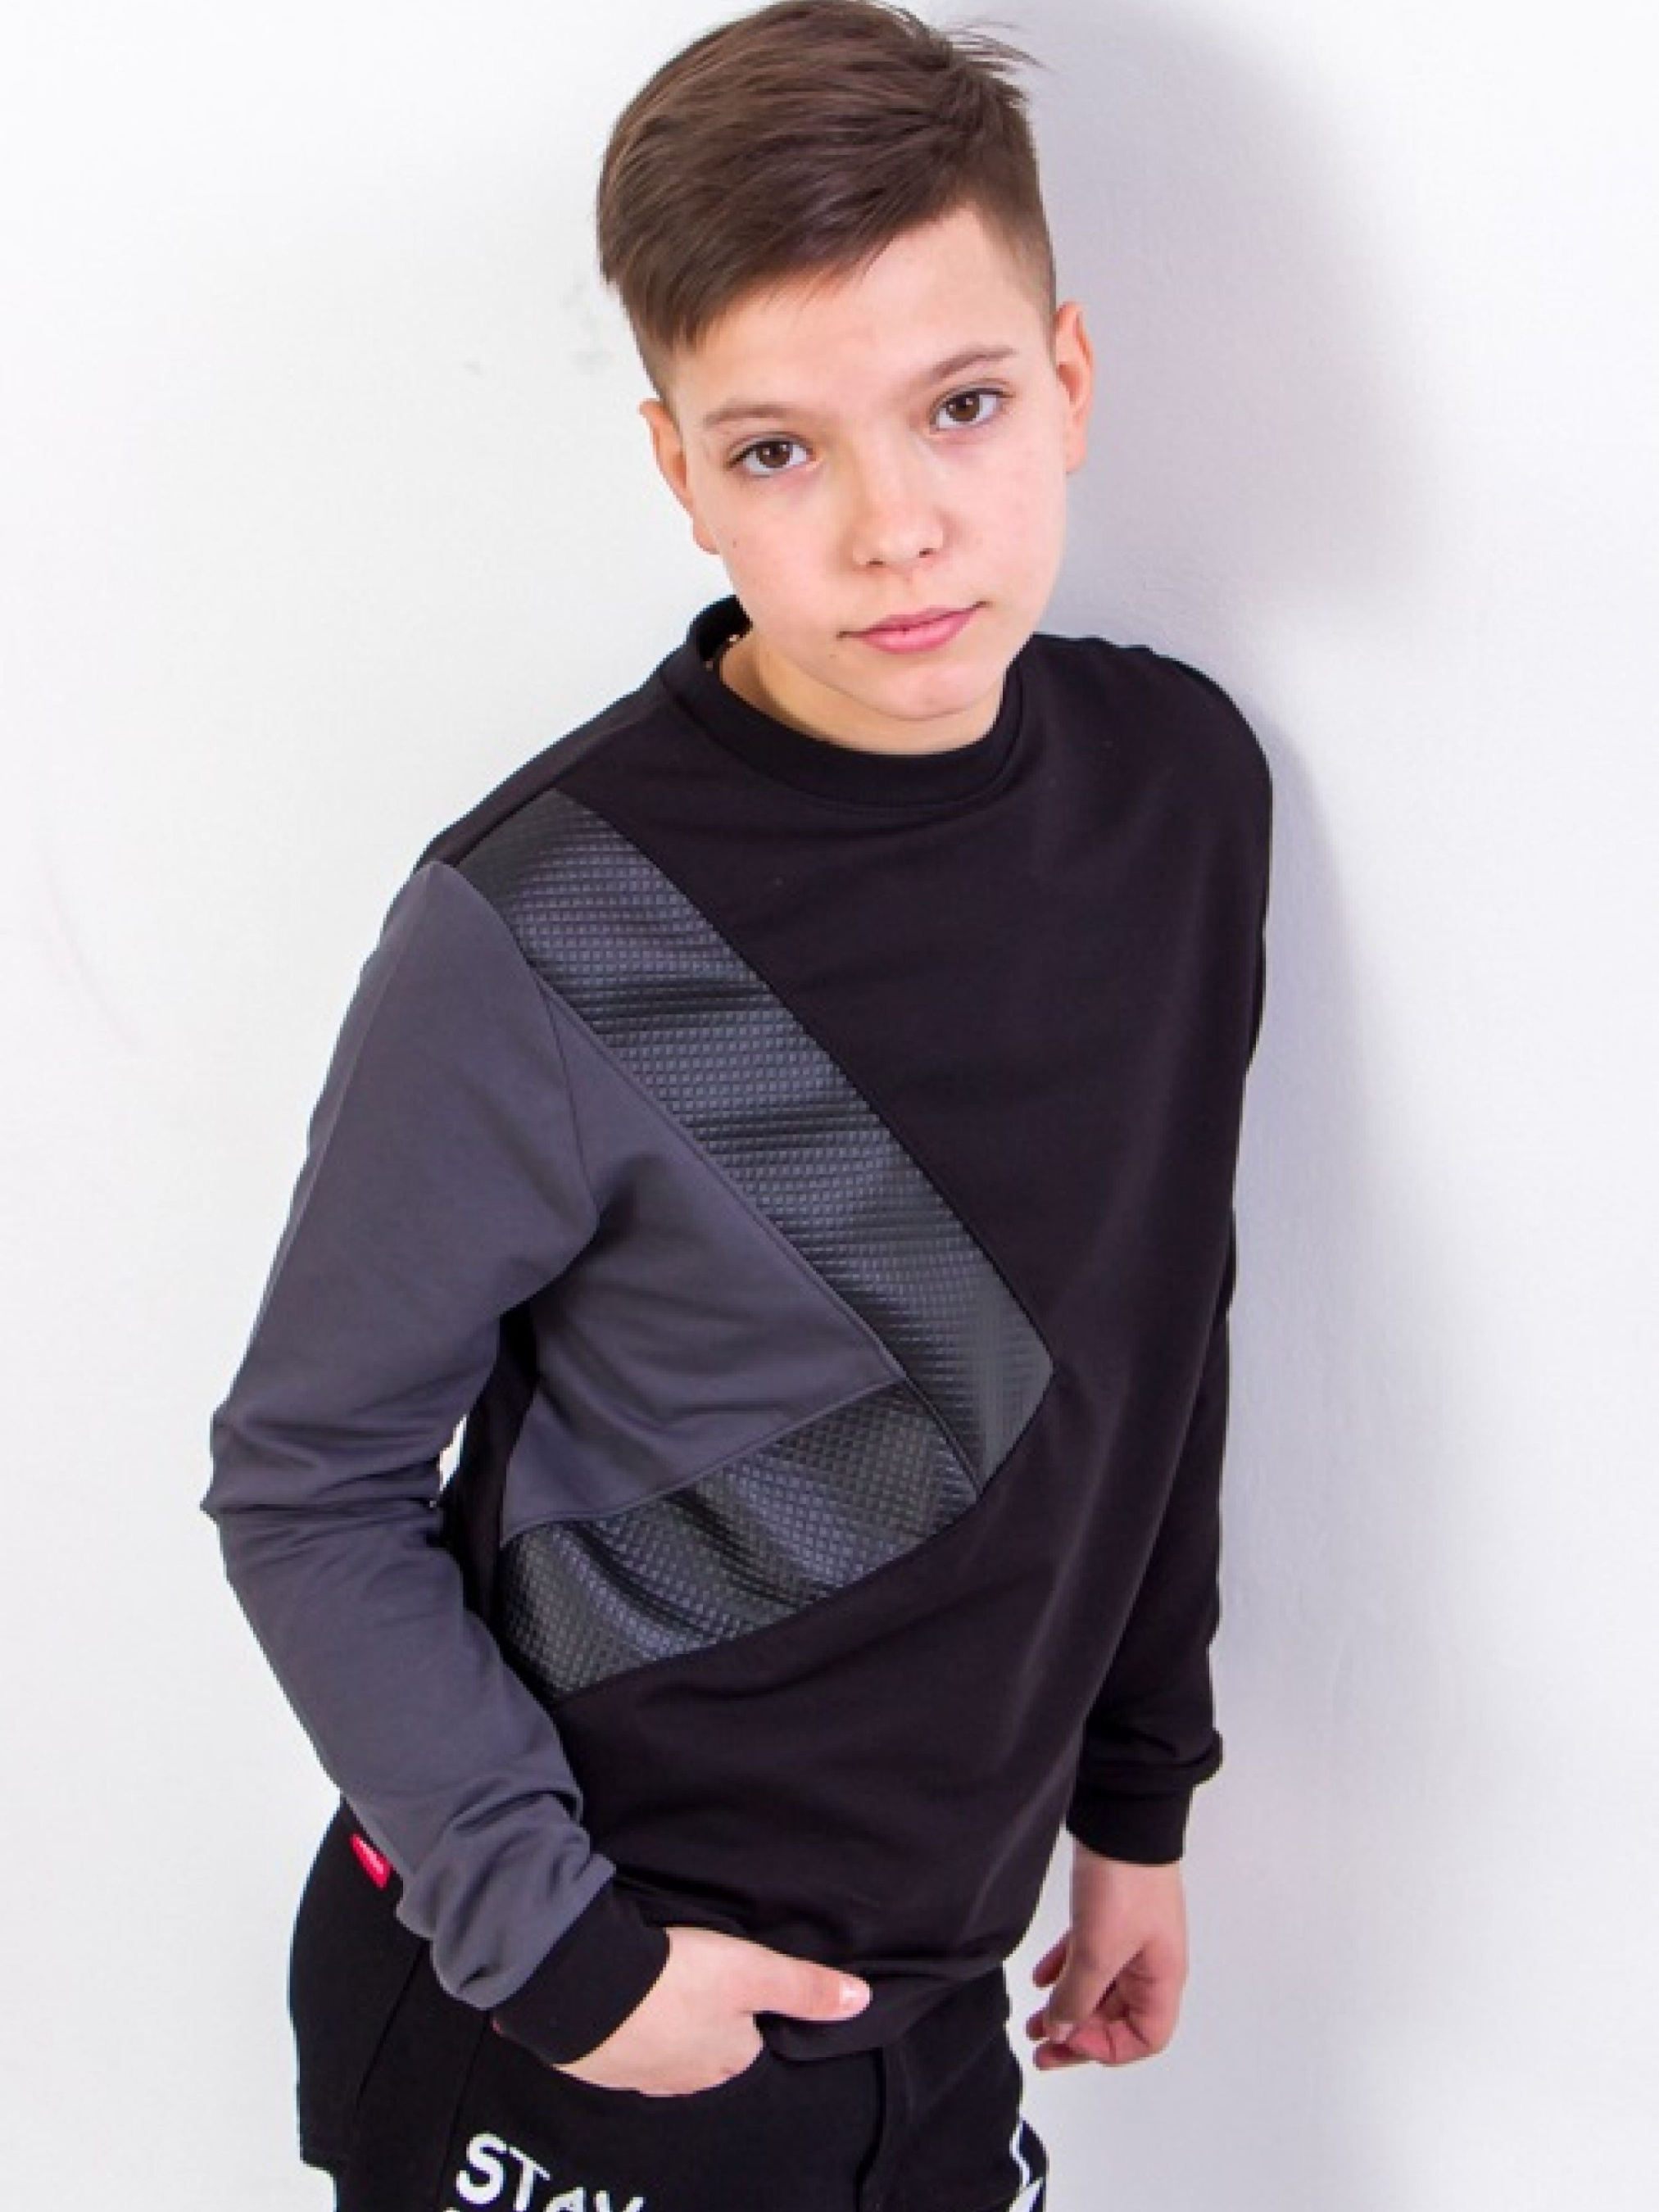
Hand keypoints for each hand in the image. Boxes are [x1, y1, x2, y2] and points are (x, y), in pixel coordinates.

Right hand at [550, 1924, 869, 2096]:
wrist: (589, 1989)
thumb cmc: (679, 1979)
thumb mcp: (753, 1971)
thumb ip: (805, 1987)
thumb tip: (862, 2001)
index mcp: (731, 2060)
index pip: (753, 2043)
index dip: (748, 2011)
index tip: (737, 1983)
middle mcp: (690, 2080)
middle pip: (710, 2050)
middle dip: (706, 2022)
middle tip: (697, 1978)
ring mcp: (643, 2077)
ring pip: (668, 2052)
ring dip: (666, 2026)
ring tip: (661, 1988)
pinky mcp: (602, 2066)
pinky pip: (626, 2050)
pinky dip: (629, 2029)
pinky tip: (625, 2005)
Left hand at [1023, 1845, 1187, 2068]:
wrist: (1121, 1817)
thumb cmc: (1124, 1884)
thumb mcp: (1098, 1951)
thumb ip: (1078, 1997)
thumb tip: (1061, 2031)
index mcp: (1161, 1977)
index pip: (1144, 2037)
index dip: (1106, 2048)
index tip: (1069, 2038)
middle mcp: (1150, 1962)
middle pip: (1117, 2018)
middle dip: (1078, 2035)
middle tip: (1041, 2050)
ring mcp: (1130, 1937)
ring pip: (1098, 1988)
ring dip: (1067, 2006)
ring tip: (1034, 2023)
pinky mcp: (1110, 1914)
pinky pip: (1087, 1956)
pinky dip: (1065, 1971)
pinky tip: (1041, 1978)